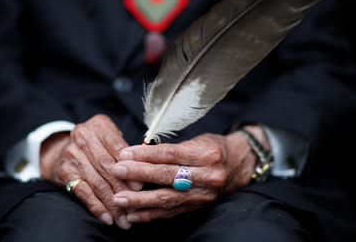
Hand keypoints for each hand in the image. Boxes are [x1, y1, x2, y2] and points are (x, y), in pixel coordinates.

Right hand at [40, 114, 138, 228]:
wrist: (61, 149)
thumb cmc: (96, 145)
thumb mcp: (110, 138)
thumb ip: (127, 150)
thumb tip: (147, 170)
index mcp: (100, 125)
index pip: (118, 148)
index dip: (130, 168)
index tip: (140, 186)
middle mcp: (84, 137)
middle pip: (107, 167)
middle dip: (123, 188)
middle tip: (135, 205)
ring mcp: (72, 154)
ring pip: (97, 182)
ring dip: (112, 203)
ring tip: (124, 218)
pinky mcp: (64, 171)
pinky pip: (83, 191)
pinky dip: (96, 206)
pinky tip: (107, 217)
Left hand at [111, 128, 266, 222]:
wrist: (238, 165)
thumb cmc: (213, 148)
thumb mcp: (197, 140)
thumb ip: (170, 149)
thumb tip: (138, 153)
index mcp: (207, 154)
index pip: (171, 154)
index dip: (146, 154)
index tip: (125, 153)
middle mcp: (209, 176)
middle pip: (168, 176)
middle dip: (139, 174)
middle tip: (116, 171)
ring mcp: (204, 195)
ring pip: (168, 199)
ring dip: (140, 200)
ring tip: (119, 199)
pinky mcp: (198, 207)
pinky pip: (171, 213)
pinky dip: (150, 215)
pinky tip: (134, 215)